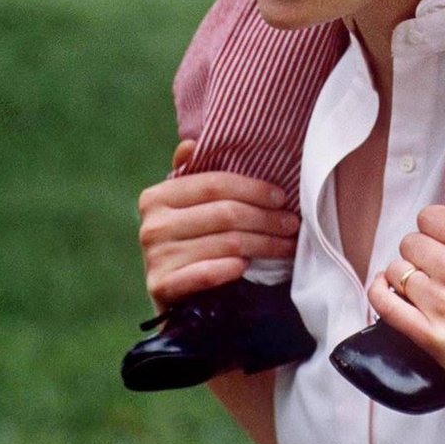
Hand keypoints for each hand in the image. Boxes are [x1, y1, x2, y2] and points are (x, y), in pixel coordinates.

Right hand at [137, 140, 299, 307]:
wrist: (176, 299)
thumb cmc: (191, 242)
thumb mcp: (190, 206)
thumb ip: (193, 174)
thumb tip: (190, 144)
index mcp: (157, 196)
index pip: (215, 184)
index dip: (253, 189)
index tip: (282, 197)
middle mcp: (152, 224)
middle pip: (225, 214)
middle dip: (266, 218)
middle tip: (292, 224)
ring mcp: (154, 257)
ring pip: (226, 243)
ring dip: (263, 245)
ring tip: (286, 245)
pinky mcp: (161, 287)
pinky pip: (204, 273)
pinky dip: (228, 269)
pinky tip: (245, 265)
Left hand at [367, 189, 444, 411]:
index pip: (431, 216)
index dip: (438, 225)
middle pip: (411, 241)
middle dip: (423, 248)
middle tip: (440, 264)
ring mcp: (439, 303)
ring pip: (397, 269)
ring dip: (407, 272)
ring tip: (424, 282)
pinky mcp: (429, 335)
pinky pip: (386, 303)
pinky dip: (379, 290)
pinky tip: (387, 286)